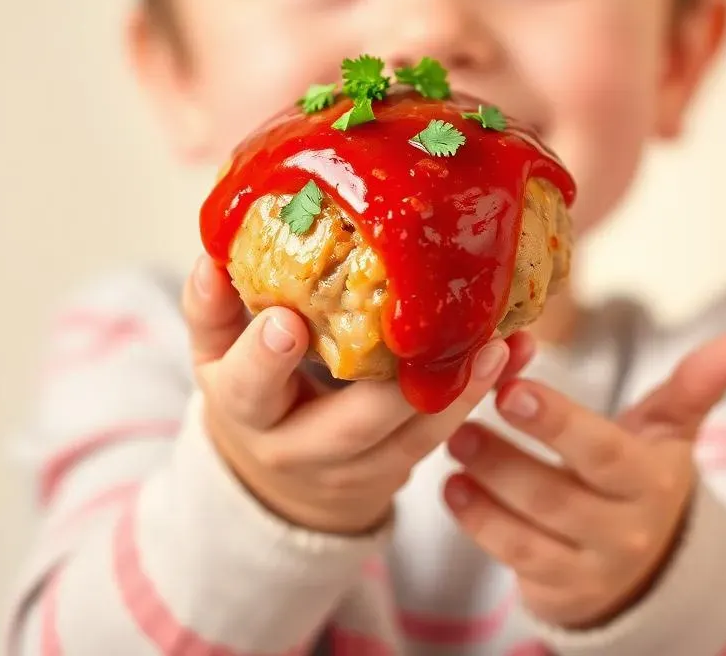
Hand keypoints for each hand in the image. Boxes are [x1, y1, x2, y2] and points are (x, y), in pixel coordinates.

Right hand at [183, 254, 532, 534]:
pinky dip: (478, 395)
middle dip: (391, 390)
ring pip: (412, 438)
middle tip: (425, 340)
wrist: (277, 476)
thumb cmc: (252, 389)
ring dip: (460, 392)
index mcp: (244, 406)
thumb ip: (213, 305)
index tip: (286, 323)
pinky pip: (442, 436)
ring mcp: (355, 467)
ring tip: (499, 344)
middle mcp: (298, 447)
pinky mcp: (398, 468)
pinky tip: (513, 356)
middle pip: (347, 427)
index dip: (264, 358)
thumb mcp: (217, 352)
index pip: (245, 385)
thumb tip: (212, 249)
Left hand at [444, 333, 725, 627]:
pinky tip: (452, 490)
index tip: (512, 388)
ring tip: (454, 446)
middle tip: (463, 419)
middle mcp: (625, 530)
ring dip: (485, 488)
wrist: (651, 563)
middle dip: (506, 457)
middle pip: (558, 496)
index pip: (602, 452)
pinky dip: (479, 526)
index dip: (558, 423)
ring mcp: (591, 569)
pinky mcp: (560, 593)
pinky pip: (515, 562)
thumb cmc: (645, 473)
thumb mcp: (670, 430)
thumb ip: (698, 384)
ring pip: (529, 532)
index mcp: (651, 480)